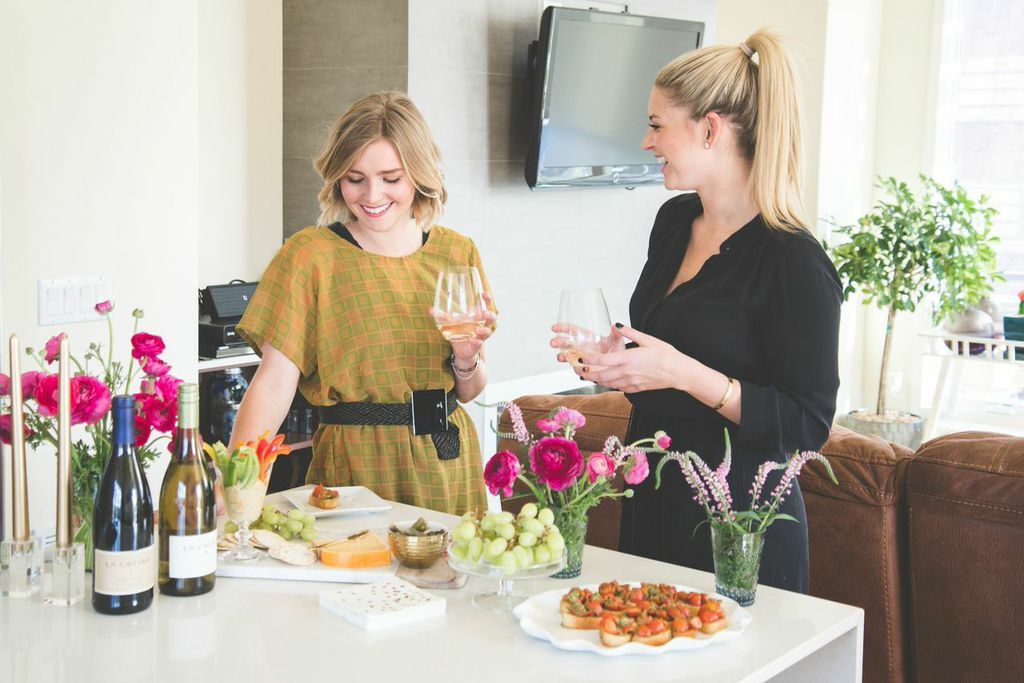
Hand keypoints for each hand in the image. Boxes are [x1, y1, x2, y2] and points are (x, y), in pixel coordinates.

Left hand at [430, 292, 496, 366]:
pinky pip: (479, 343)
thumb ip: (442, 316)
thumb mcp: (451, 322)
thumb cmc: (459, 331)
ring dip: (484, 330)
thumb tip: (431, 310)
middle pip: (491, 318)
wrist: (460, 349)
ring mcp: (481, 335)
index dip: (487, 300)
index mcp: (477, 316)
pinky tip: (472, 340)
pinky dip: (477, 342)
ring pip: (488, 331)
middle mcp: (482, 325)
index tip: (484, 294)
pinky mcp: (477, 345)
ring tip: (477, 329)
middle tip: (485, 314)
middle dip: (490, 315)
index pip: (486, 306)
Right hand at [549, 322, 625, 363]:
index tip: (555, 328)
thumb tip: (616, 326)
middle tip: (553, 343)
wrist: (619, 367)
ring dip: (563, 356)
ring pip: (568, 356)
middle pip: (565, 343)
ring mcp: (581, 358)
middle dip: (558, 342)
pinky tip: (578, 367)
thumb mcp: (618, 341)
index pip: (572, 330)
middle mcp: (581, 347)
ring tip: (561, 357)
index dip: (563, 328)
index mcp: (587, 337)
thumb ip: (617, 334)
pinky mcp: (584, 369)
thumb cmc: (616, 352)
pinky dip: (576, 368)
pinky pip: (577, 368)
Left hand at [570, 324, 690, 392]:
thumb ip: (630, 333)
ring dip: (597, 381)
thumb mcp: (648, 340)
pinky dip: (611, 385)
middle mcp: (627, 372)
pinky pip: (619, 388)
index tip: (580, 358)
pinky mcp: (636, 388)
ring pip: (609, 383)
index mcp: (628, 359)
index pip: (603, 360)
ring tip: (588, 377)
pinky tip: (607, 382)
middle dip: (588, 373)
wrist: (679, 372)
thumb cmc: (666, 354)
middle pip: (602, 375)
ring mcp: (631, 382)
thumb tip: (617, 325)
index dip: (589, 360)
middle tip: (579, 371)